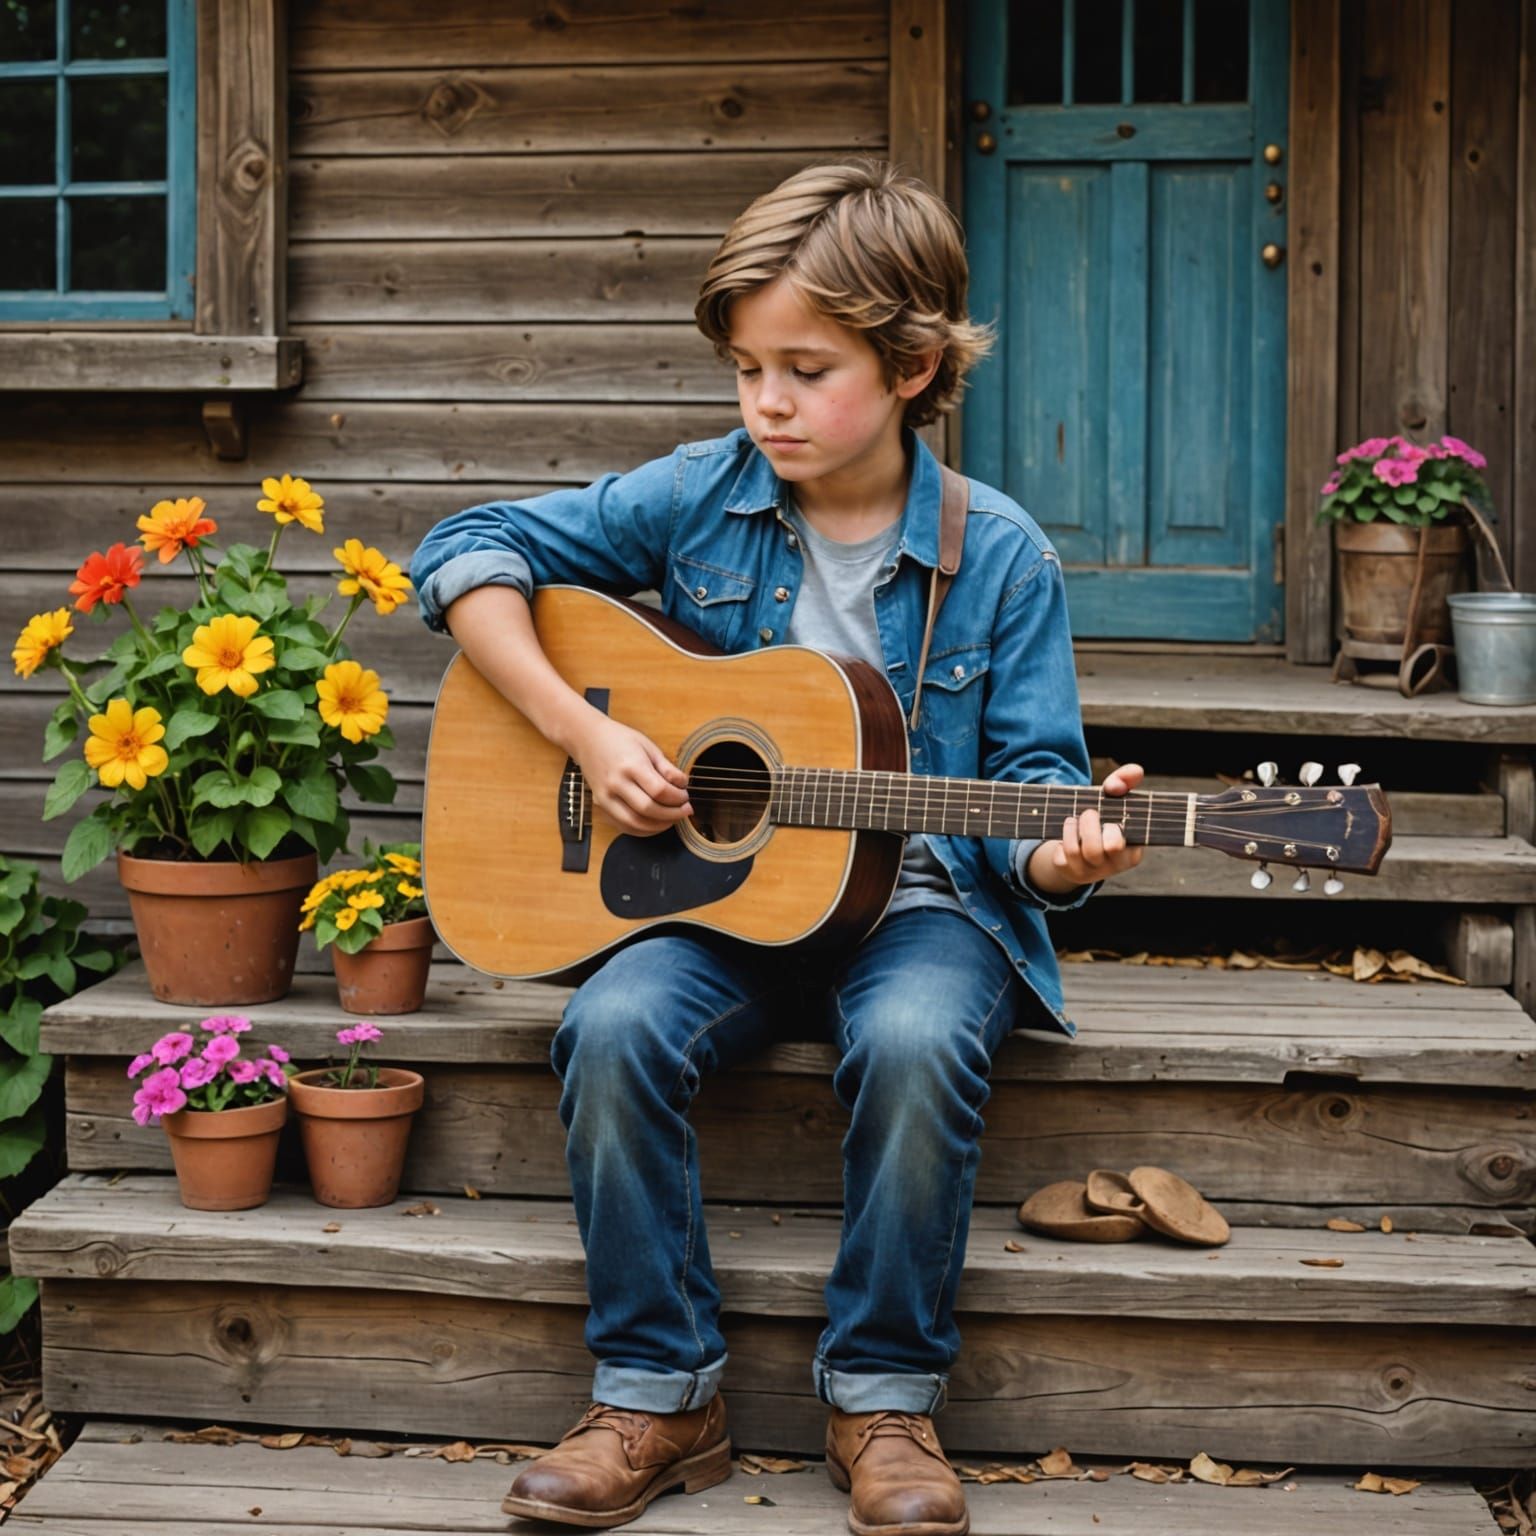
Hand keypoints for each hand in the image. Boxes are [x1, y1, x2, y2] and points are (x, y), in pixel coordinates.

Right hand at [573, 715, 691, 835]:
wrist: (587, 739)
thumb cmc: (620, 740)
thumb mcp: (648, 746)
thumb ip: (666, 768)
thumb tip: (683, 785)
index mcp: (631, 765)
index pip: (659, 790)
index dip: (677, 797)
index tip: (685, 796)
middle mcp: (616, 783)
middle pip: (648, 809)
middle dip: (672, 814)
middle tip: (685, 810)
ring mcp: (606, 797)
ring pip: (635, 823)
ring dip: (658, 826)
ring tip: (672, 819)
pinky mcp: (601, 805)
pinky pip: (623, 826)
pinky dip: (642, 830)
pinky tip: (655, 824)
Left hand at [1027, 762, 1146, 892]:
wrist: (1084, 841)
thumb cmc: (1106, 817)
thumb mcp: (1117, 797)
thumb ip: (1125, 780)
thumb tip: (1116, 784)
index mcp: (1131, 851)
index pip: (1120, 844)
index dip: (1112, 826)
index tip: (1108, 814)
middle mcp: (1113, 865)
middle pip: (1098, 849)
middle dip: (1090, 825)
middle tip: (1089, 813)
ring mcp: (1091, 871)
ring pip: (1076, 851)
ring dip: (1072, 827)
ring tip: (1074, 819)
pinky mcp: (1071, 872)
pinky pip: (1062, 856)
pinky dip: (1062, 838)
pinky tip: (1068, 831)